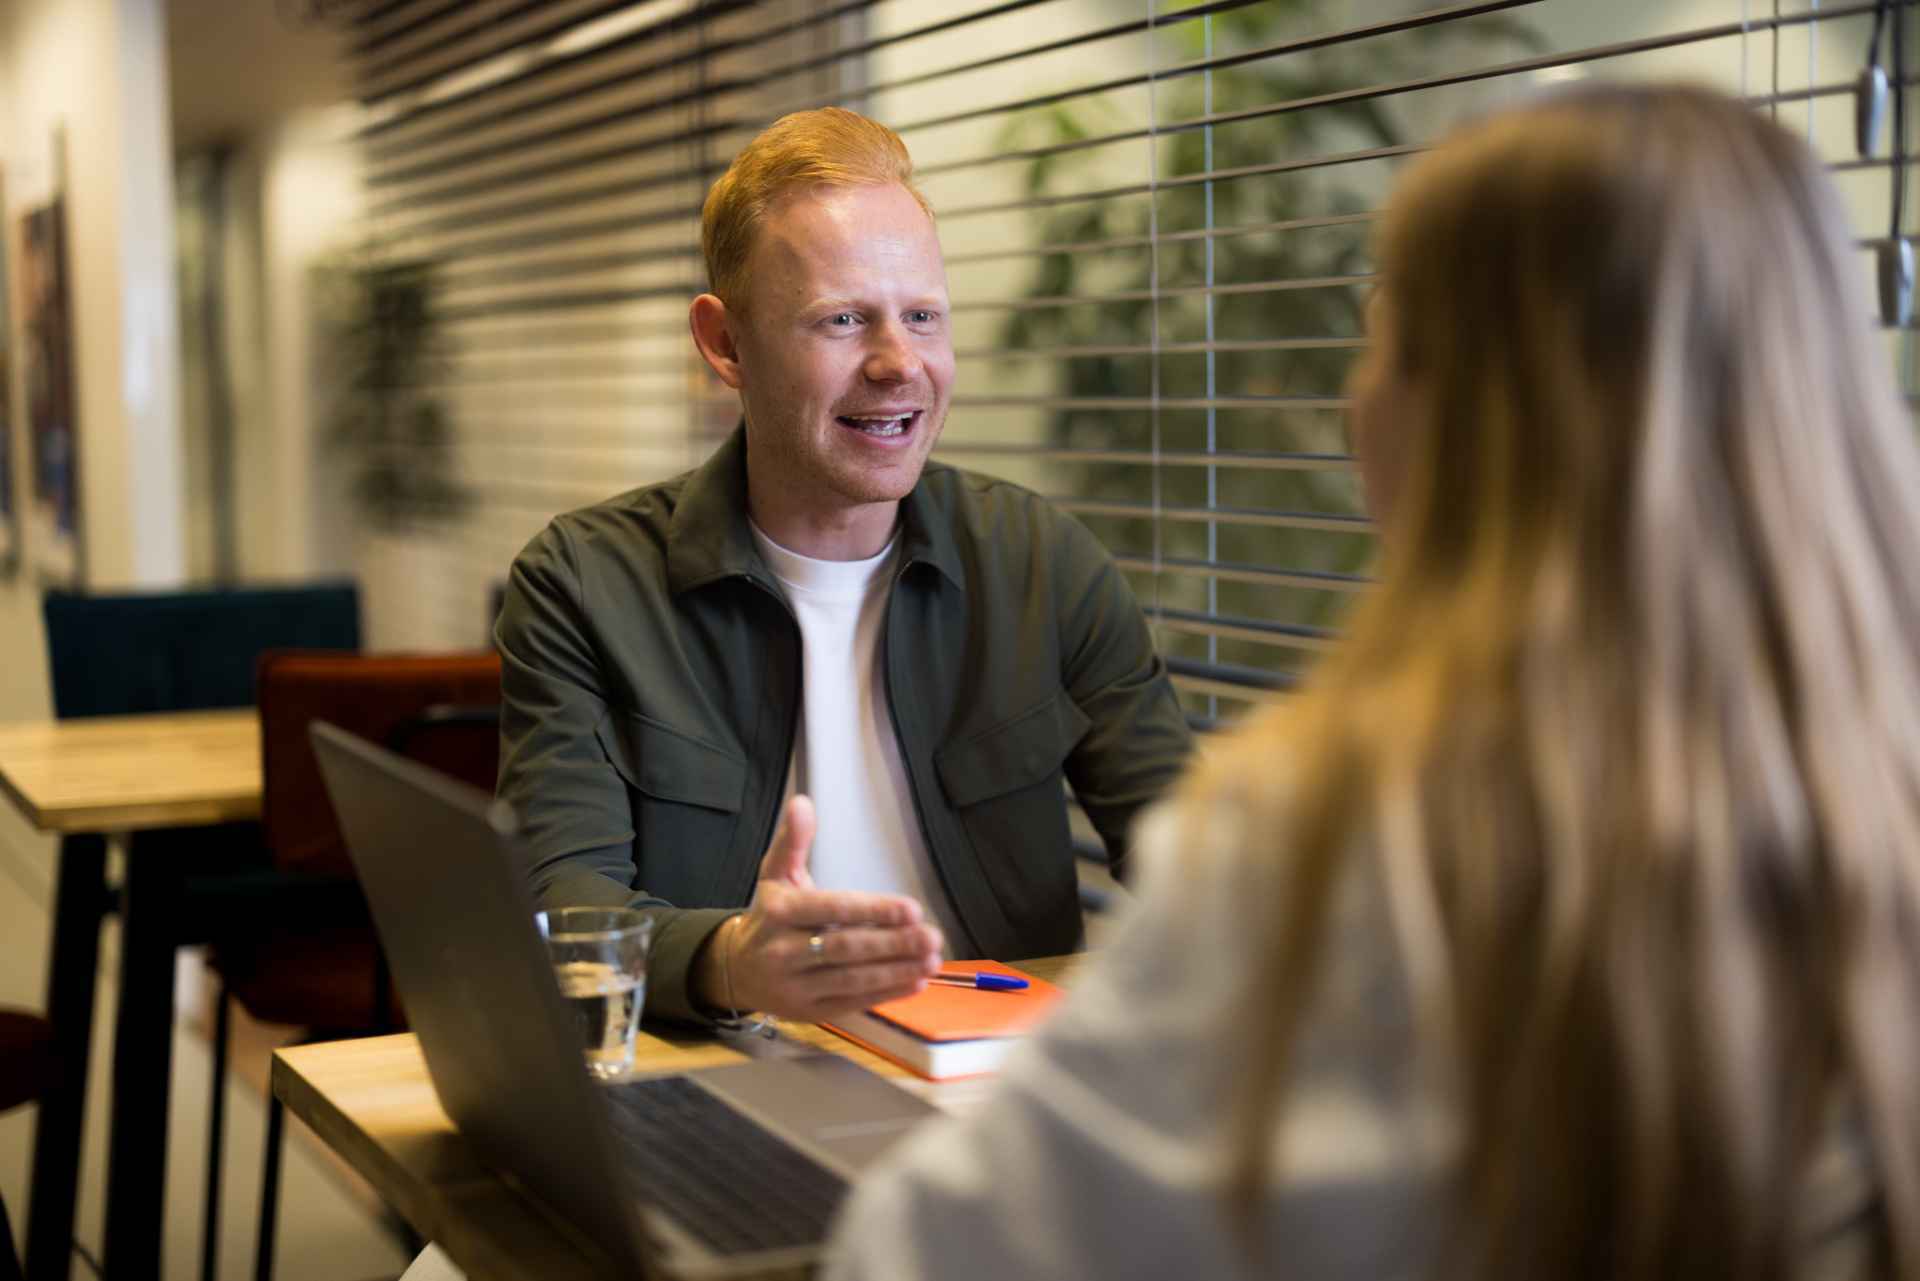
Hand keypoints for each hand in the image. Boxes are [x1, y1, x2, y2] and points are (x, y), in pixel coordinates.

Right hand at [695, 795, 943, 1020]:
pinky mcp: (809, 1011)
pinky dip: (886, 994)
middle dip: (893, 944)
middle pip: (846, 947)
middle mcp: (784, 950)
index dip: (874, 910)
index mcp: (779, 911)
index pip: (833, 909)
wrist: (736, 970)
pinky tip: (915, 982)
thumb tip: (802, 803)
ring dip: (897, 970)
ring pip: (852, 978)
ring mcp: (796, 985)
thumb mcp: (775, 874)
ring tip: (932, 960)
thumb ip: (793, 840)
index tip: (911, 908)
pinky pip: (852, 1002)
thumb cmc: (768, 916)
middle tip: (932, 936)